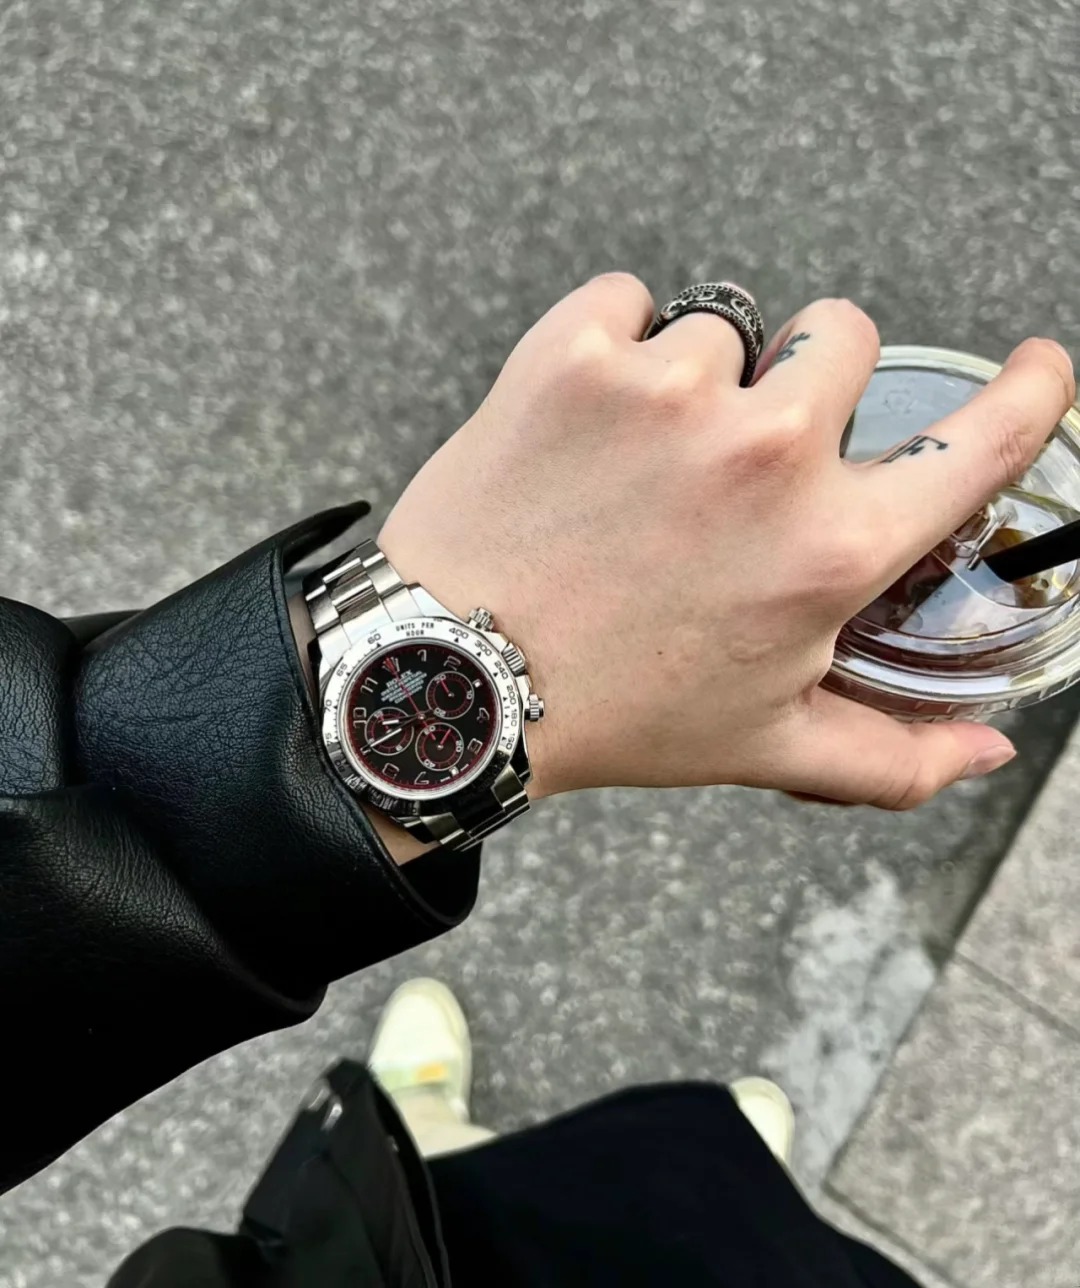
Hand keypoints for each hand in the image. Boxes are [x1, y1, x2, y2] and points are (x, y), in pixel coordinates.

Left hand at [379, 274, 1075, 808]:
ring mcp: (668, 392)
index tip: (1037, 367)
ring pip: (723, 325)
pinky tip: (583, 423)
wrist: (450, 679)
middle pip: (843, 332)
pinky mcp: (574, 354)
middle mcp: (766, 456)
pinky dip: (610, 343)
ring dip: (692, 382)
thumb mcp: (763, 745)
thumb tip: (987, 754)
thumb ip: (894, 756)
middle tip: (744, 447)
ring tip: (634, 467)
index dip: (1027, 395)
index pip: (978, 444)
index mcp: (829, 549)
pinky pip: (625, 298)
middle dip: (809, 376)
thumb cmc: (613, 713)